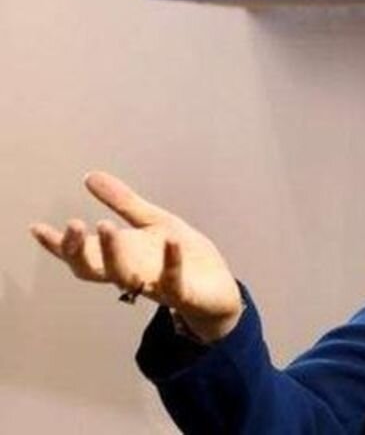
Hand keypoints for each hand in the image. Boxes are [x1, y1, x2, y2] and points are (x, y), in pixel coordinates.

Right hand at [29, 171, 242, 343]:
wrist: (220, 289)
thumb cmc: (183, 257)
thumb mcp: (154, 222)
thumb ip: (124, 202)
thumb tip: (90, 176)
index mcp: (122, 256)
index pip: (82, 254)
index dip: (58, 244)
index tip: (37, 227)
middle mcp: (132, 273)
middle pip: (93, 269)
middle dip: (79, 249)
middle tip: (73, 224)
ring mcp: (156, 286)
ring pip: (125, 277)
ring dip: (113, 253)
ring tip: (106, 225)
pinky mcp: (184, 294)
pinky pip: (173, 281)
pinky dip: (171, 262)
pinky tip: (170, 241)